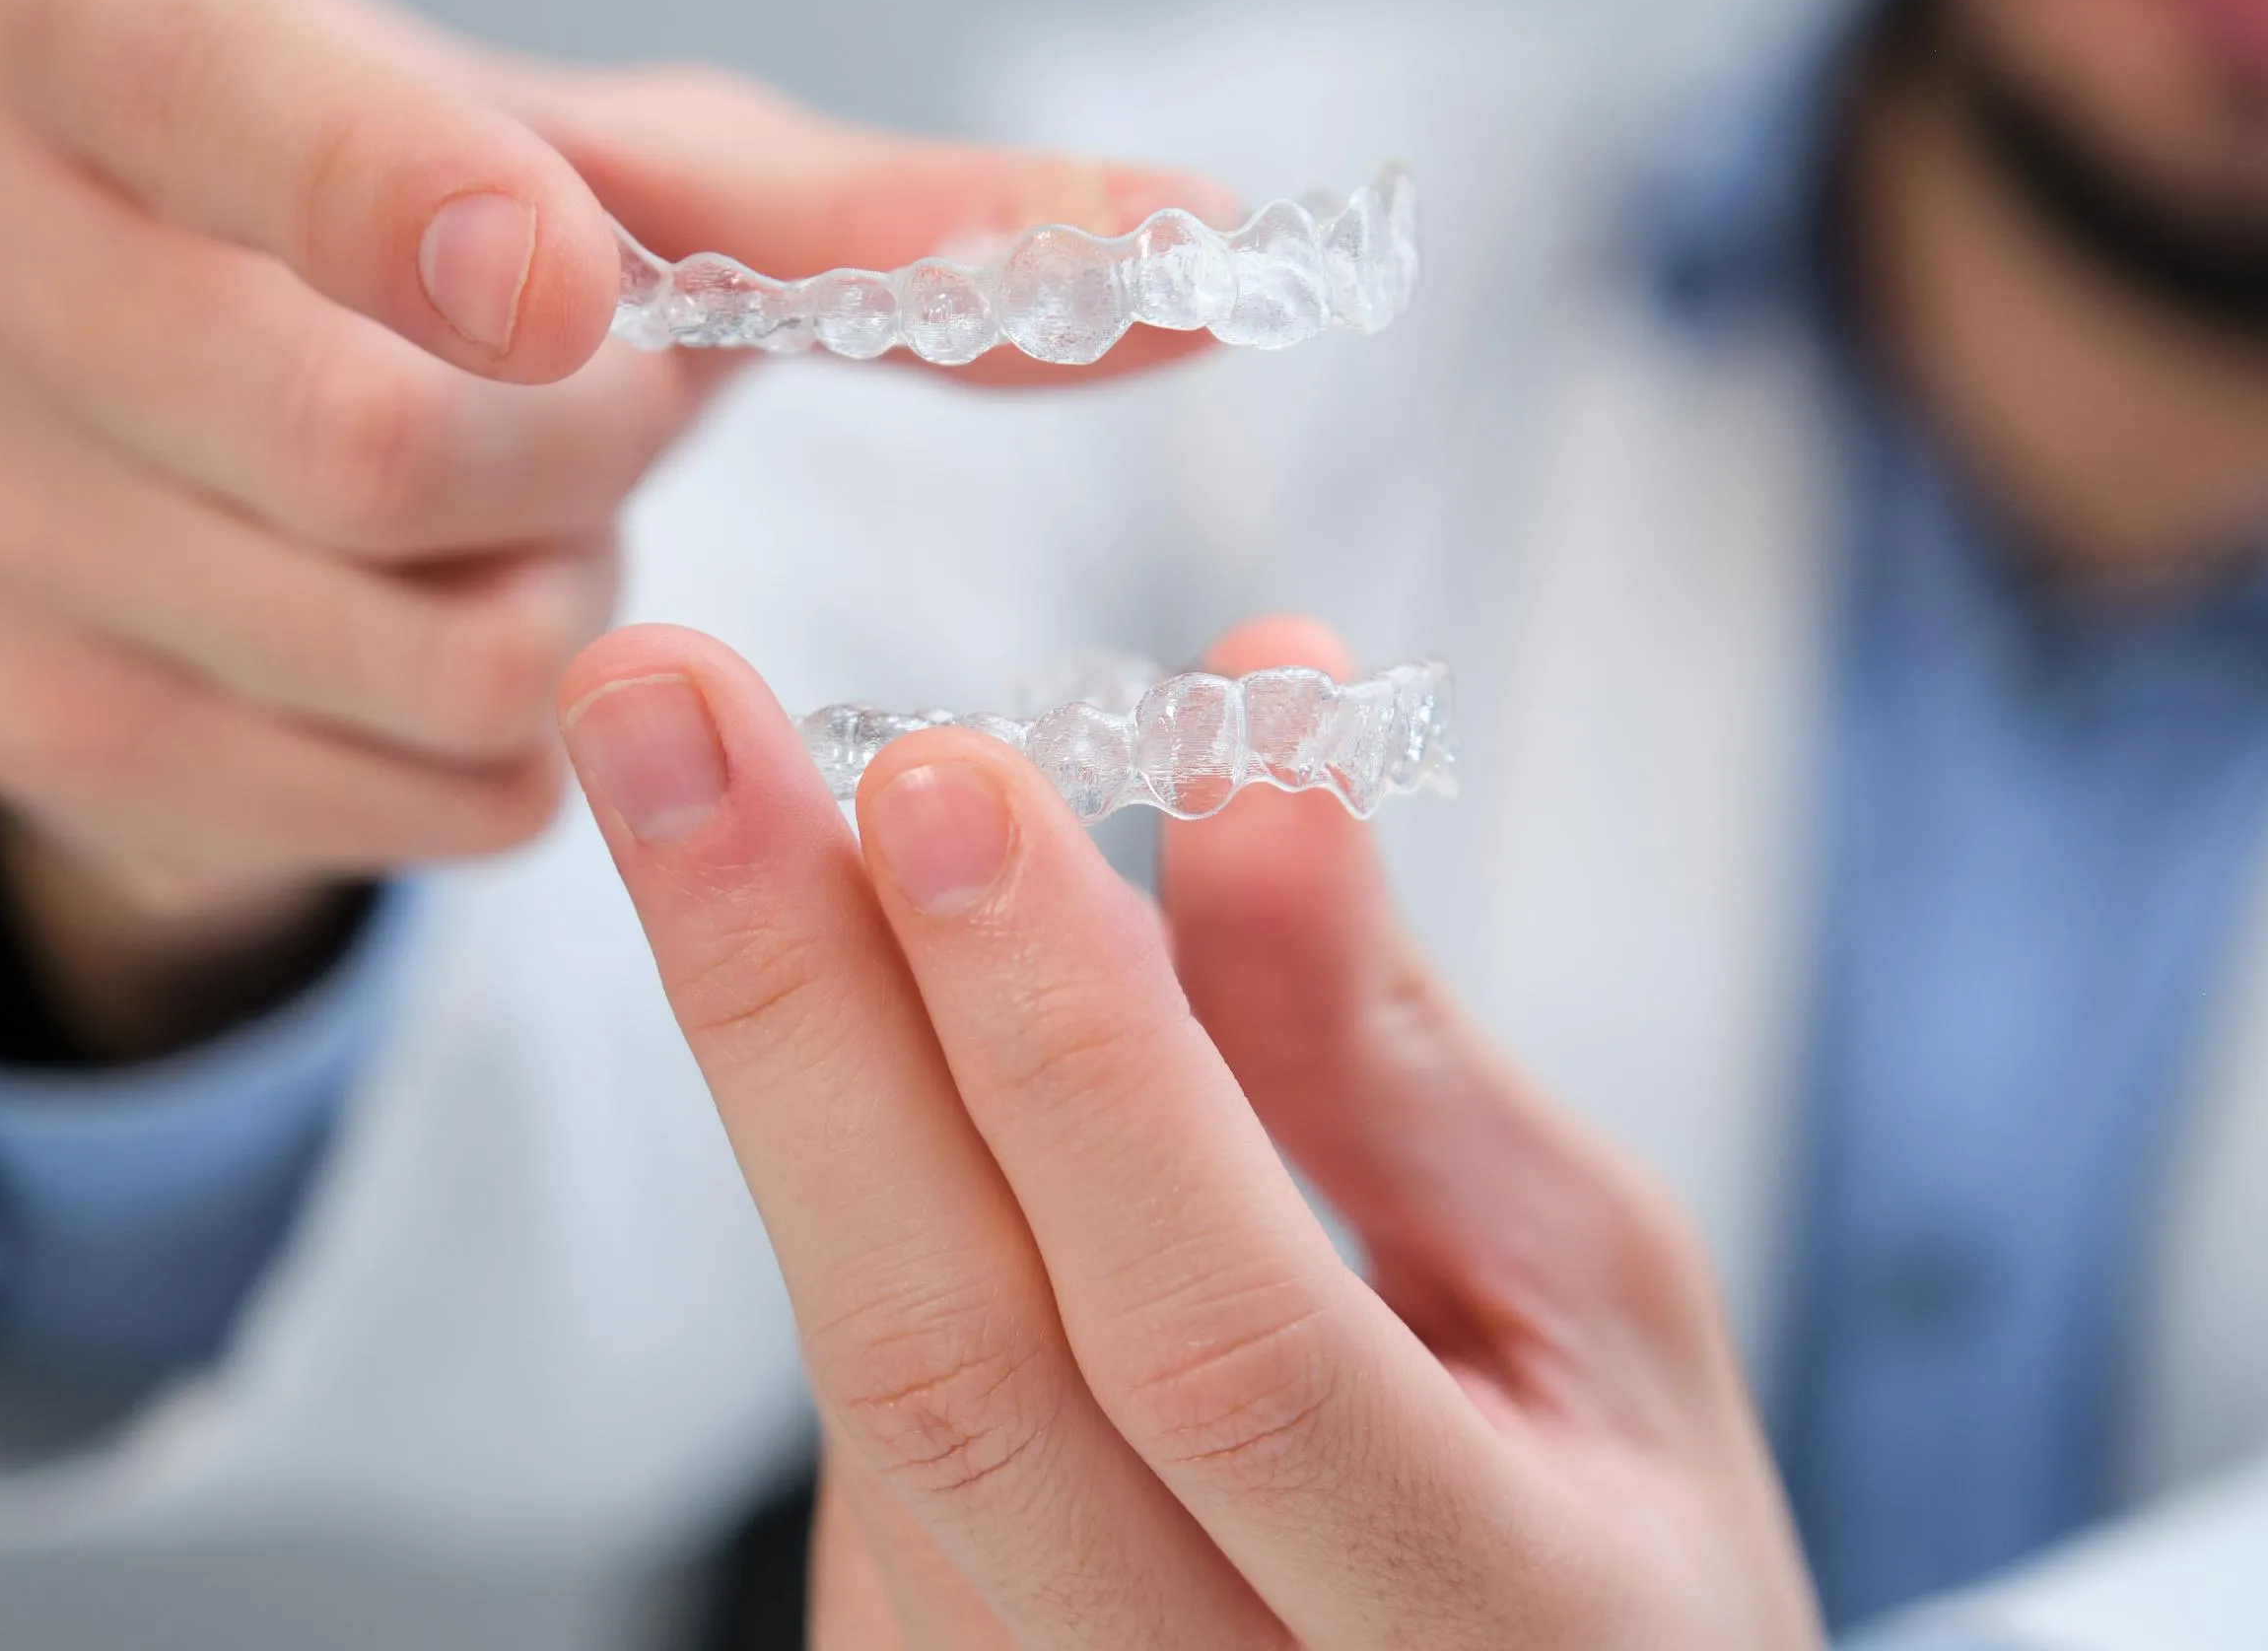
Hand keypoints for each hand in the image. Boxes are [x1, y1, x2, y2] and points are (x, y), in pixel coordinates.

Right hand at [0, 0, 1218, 1055]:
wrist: (250, 450)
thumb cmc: (457, 257)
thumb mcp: (654, 188)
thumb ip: (906, 222)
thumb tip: (1219, 251)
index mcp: (70, 22)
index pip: (209, 87)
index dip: (404, 190)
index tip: (575, 281)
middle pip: (357, 438)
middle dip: (580, 452)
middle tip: (606, 404)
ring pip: (395, 641)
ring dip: (560, 603)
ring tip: (520, 516)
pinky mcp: (26, 732)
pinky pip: (398, 792)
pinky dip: (509, 747)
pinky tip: (456, 637)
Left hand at [556, 616, 1821, 1647]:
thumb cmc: (1606, 1519)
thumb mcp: (1588, 1286)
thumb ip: (1391, 1051)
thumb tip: (1257, 739)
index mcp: (1487, 1626)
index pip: (1216, 1339)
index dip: (1069, 1050)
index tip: (941, 772)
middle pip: (949, 1373)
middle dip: (788, 1008)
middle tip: (661, 708)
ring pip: (870, 1389)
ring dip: (789, 1057)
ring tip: (733, 795)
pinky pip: (859, 1429)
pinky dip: (857, 1182)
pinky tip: (864, 1021)